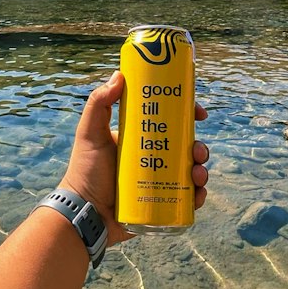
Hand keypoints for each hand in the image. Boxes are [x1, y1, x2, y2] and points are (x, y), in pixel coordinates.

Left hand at [60, 70, 209, 246]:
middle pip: (186, 147)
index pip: (170, 122)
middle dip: (199, 147)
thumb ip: (98, 103)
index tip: (199, 113)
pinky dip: (199, 195)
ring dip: (202, 170)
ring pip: (191, 172)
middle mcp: (154, 158)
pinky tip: (198, 193)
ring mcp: (160, 182)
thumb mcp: (90, 133)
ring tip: (197, 174)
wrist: (85, 213)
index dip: (188, 115)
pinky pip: (188, 198)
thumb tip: (119, 75)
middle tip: (197, 151)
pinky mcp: (163, 204)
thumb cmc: (85, 171)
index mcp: (141, 138)